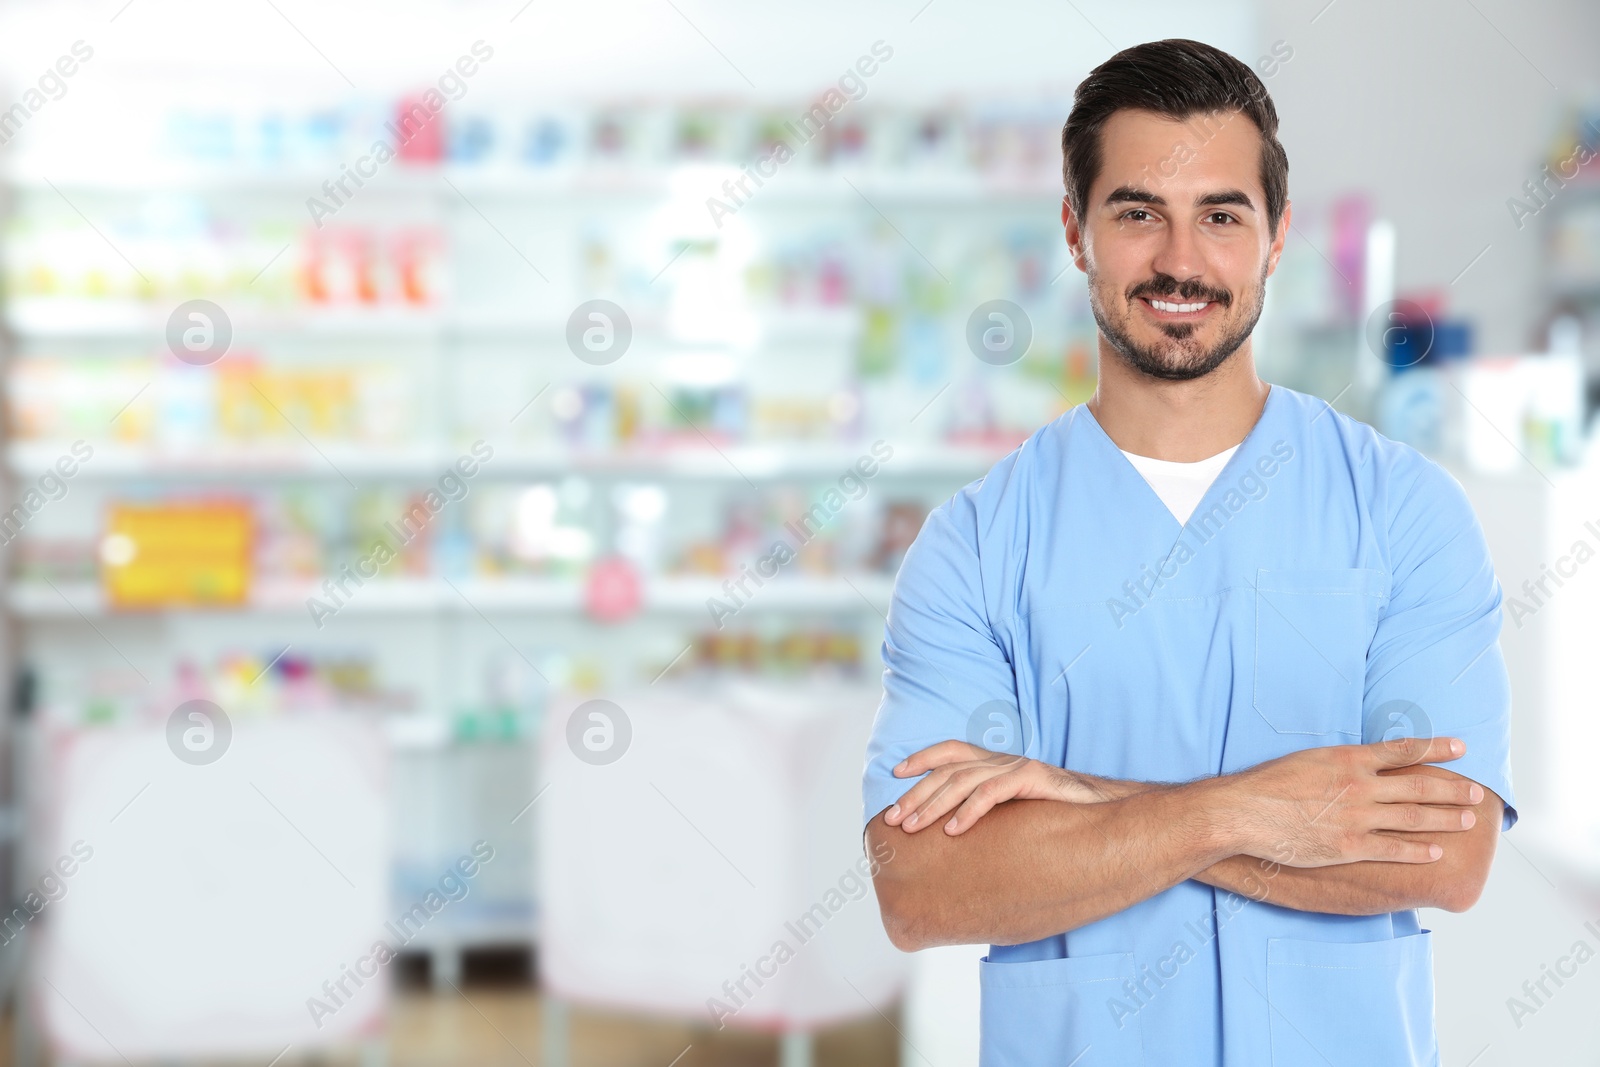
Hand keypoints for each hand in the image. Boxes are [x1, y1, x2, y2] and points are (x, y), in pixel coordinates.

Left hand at [884, 740, 1113, 835]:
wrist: (1109, 810)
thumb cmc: (1061, 816)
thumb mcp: (1018, 812)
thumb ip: (991, 814)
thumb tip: (954, 839)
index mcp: (997, 763)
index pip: (951, 750)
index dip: (922, 758)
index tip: (896, 773)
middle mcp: (1003, 760)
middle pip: (948, 770)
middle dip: (916, 794)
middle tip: (894, 821)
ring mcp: (1017, 767)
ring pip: (963, 780)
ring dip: (933, 804)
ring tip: (913, 828)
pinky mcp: (1033, 778)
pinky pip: (992, 792)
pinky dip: (968, 811)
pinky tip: (953, 830)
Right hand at [1224, 736, 1483, 866]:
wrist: (1245, 812)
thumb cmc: (1269, 784)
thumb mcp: (1308, 759)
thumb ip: (1341, 763)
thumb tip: (1364, 763)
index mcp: (1348, 760)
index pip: (1403, 750)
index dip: (1436, 748)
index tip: (1461, 747)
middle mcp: (1359, 786)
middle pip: (1418, 786)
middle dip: (1452, 789)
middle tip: (1477, 793)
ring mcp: (1356, 818)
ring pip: (1412, 817)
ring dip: (1444, 818)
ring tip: (1466, 820)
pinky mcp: (1348, 847)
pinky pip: (1392, 849)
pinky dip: (1418, 850)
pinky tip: (1435, 851)